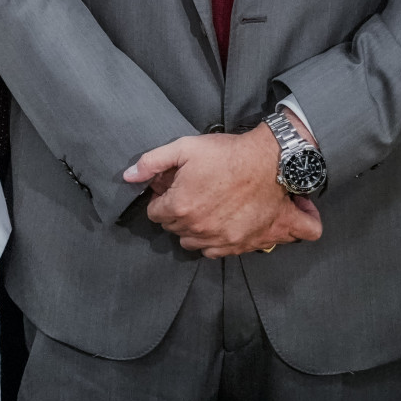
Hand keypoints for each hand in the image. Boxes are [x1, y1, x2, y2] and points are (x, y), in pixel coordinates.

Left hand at [123, 123, 322, 257]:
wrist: (271, 164)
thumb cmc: (227, 154)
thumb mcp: (185, 148)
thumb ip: (152, 162)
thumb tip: (128, 176)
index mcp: (180, 207)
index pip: (155, 214)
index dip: (161, 200)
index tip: (171, 191)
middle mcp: (198, 229)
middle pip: (173, 229)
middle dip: (176, 214)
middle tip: (189, 196)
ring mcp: (220, 240)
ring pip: (192, 244)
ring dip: (193, 230)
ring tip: (203, 210)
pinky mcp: (241, 245)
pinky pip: (215, 253)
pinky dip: (214, 242)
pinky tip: (219, 225)